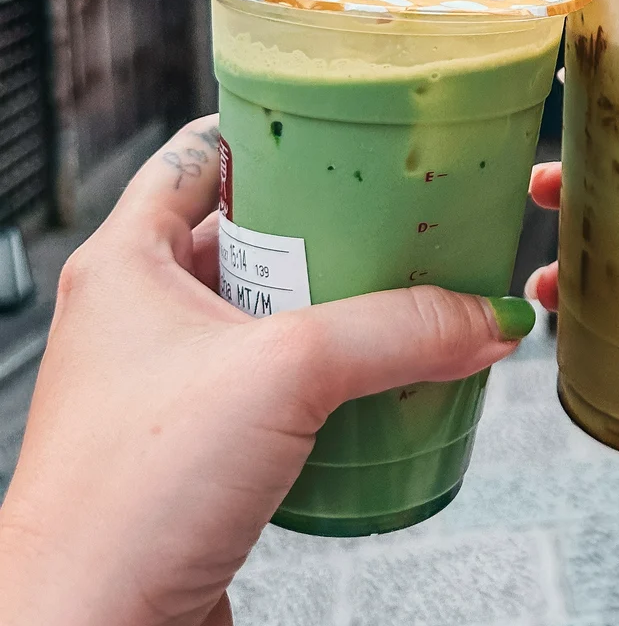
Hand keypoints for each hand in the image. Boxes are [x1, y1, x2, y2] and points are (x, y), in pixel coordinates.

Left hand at [0, 116, 532, 625]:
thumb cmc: (126, 501)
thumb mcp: (286, 373)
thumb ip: (398, 331)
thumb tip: (485, 317)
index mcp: (126, 261)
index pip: (199, 152)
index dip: (271, 130)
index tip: (340, 124)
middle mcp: (138, 316)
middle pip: (246, 234)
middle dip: (325, 226)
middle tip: (395, 214)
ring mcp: (163, 387)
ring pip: (264, 316)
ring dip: (332, 307)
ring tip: (402, 294)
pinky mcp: (193, 453)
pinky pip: (270, 388)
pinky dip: (324, 378)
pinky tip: (375, 384)